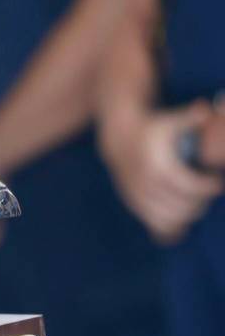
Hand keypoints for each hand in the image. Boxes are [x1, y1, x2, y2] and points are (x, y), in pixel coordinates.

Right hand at [102, 101, 223, 243]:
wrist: (119, 139)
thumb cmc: (154, 129)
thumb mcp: (171, 121)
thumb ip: (190, 117)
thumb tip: (205, 108)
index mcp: (156, 166)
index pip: (190, 187)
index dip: (209, 186)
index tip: (217, 179)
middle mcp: (144, 185)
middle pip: (183, 206)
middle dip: (202, 201)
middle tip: (207, 190)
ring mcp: (138, 197)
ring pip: (171, 220)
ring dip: (189, 214)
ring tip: (196, 200)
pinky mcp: (135, 205)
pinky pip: (157, 227)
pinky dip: (174, 227)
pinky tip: (183, 218)